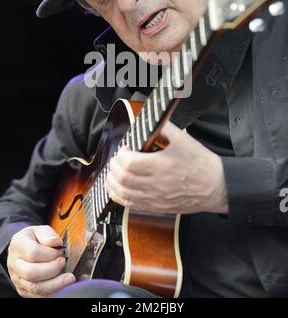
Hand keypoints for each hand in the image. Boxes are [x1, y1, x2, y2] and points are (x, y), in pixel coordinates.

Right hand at [7, 225, 75, 297]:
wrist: (22, 249)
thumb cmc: (34, 239)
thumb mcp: (39, 230)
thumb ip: (48, 234)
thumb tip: (56, 242)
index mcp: (18, 245)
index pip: (33, 253)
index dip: (50, 254)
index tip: (60, 251)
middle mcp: (14, 263)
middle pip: (32, 273)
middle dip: (52, 269)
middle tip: (63, 263)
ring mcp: (17, 279)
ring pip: (35, 287)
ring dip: (55, 284)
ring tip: (68, 278)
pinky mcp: (24, 290)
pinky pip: (38, 296)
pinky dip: (52, 292)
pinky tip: (63, 286)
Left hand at [105, 121, 227, 214]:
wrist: (216, 186)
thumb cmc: (200, 163)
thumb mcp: (183, 139)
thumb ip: (163, 127)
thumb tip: (148, 120)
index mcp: (163, 166)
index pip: (130, 163)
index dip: (122, 155)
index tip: (125, 149)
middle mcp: (157, 184)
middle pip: (123, 178)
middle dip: (114, 166)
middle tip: (117, 158)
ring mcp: (155, 198)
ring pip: (123, 193)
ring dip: (112, 182)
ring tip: (112, 172)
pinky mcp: (156, 207)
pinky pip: (130, 205)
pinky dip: (119, 196)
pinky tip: (116, 188)